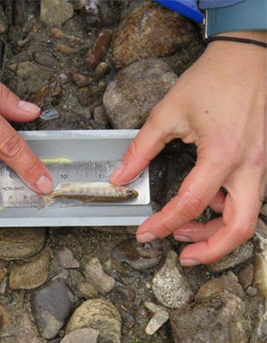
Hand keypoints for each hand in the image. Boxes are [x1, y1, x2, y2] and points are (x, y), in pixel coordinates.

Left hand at [110, 31, 266, 265]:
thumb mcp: (167, 112)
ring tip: (185, 231)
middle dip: (210, 249)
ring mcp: (261, 166)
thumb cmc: (210, 80)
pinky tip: (205, 205)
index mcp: (222, 155)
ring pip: (247, 218)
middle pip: (239, 228)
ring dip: (218, 232)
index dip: (163, 224)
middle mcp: (249, 167)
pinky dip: (227, 212)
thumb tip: (119, 177)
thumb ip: (140, 149)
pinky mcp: (261, 163)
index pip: (190, 204)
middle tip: (182, 256)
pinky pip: (249, 200)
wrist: (247, 58)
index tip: (145, 233)